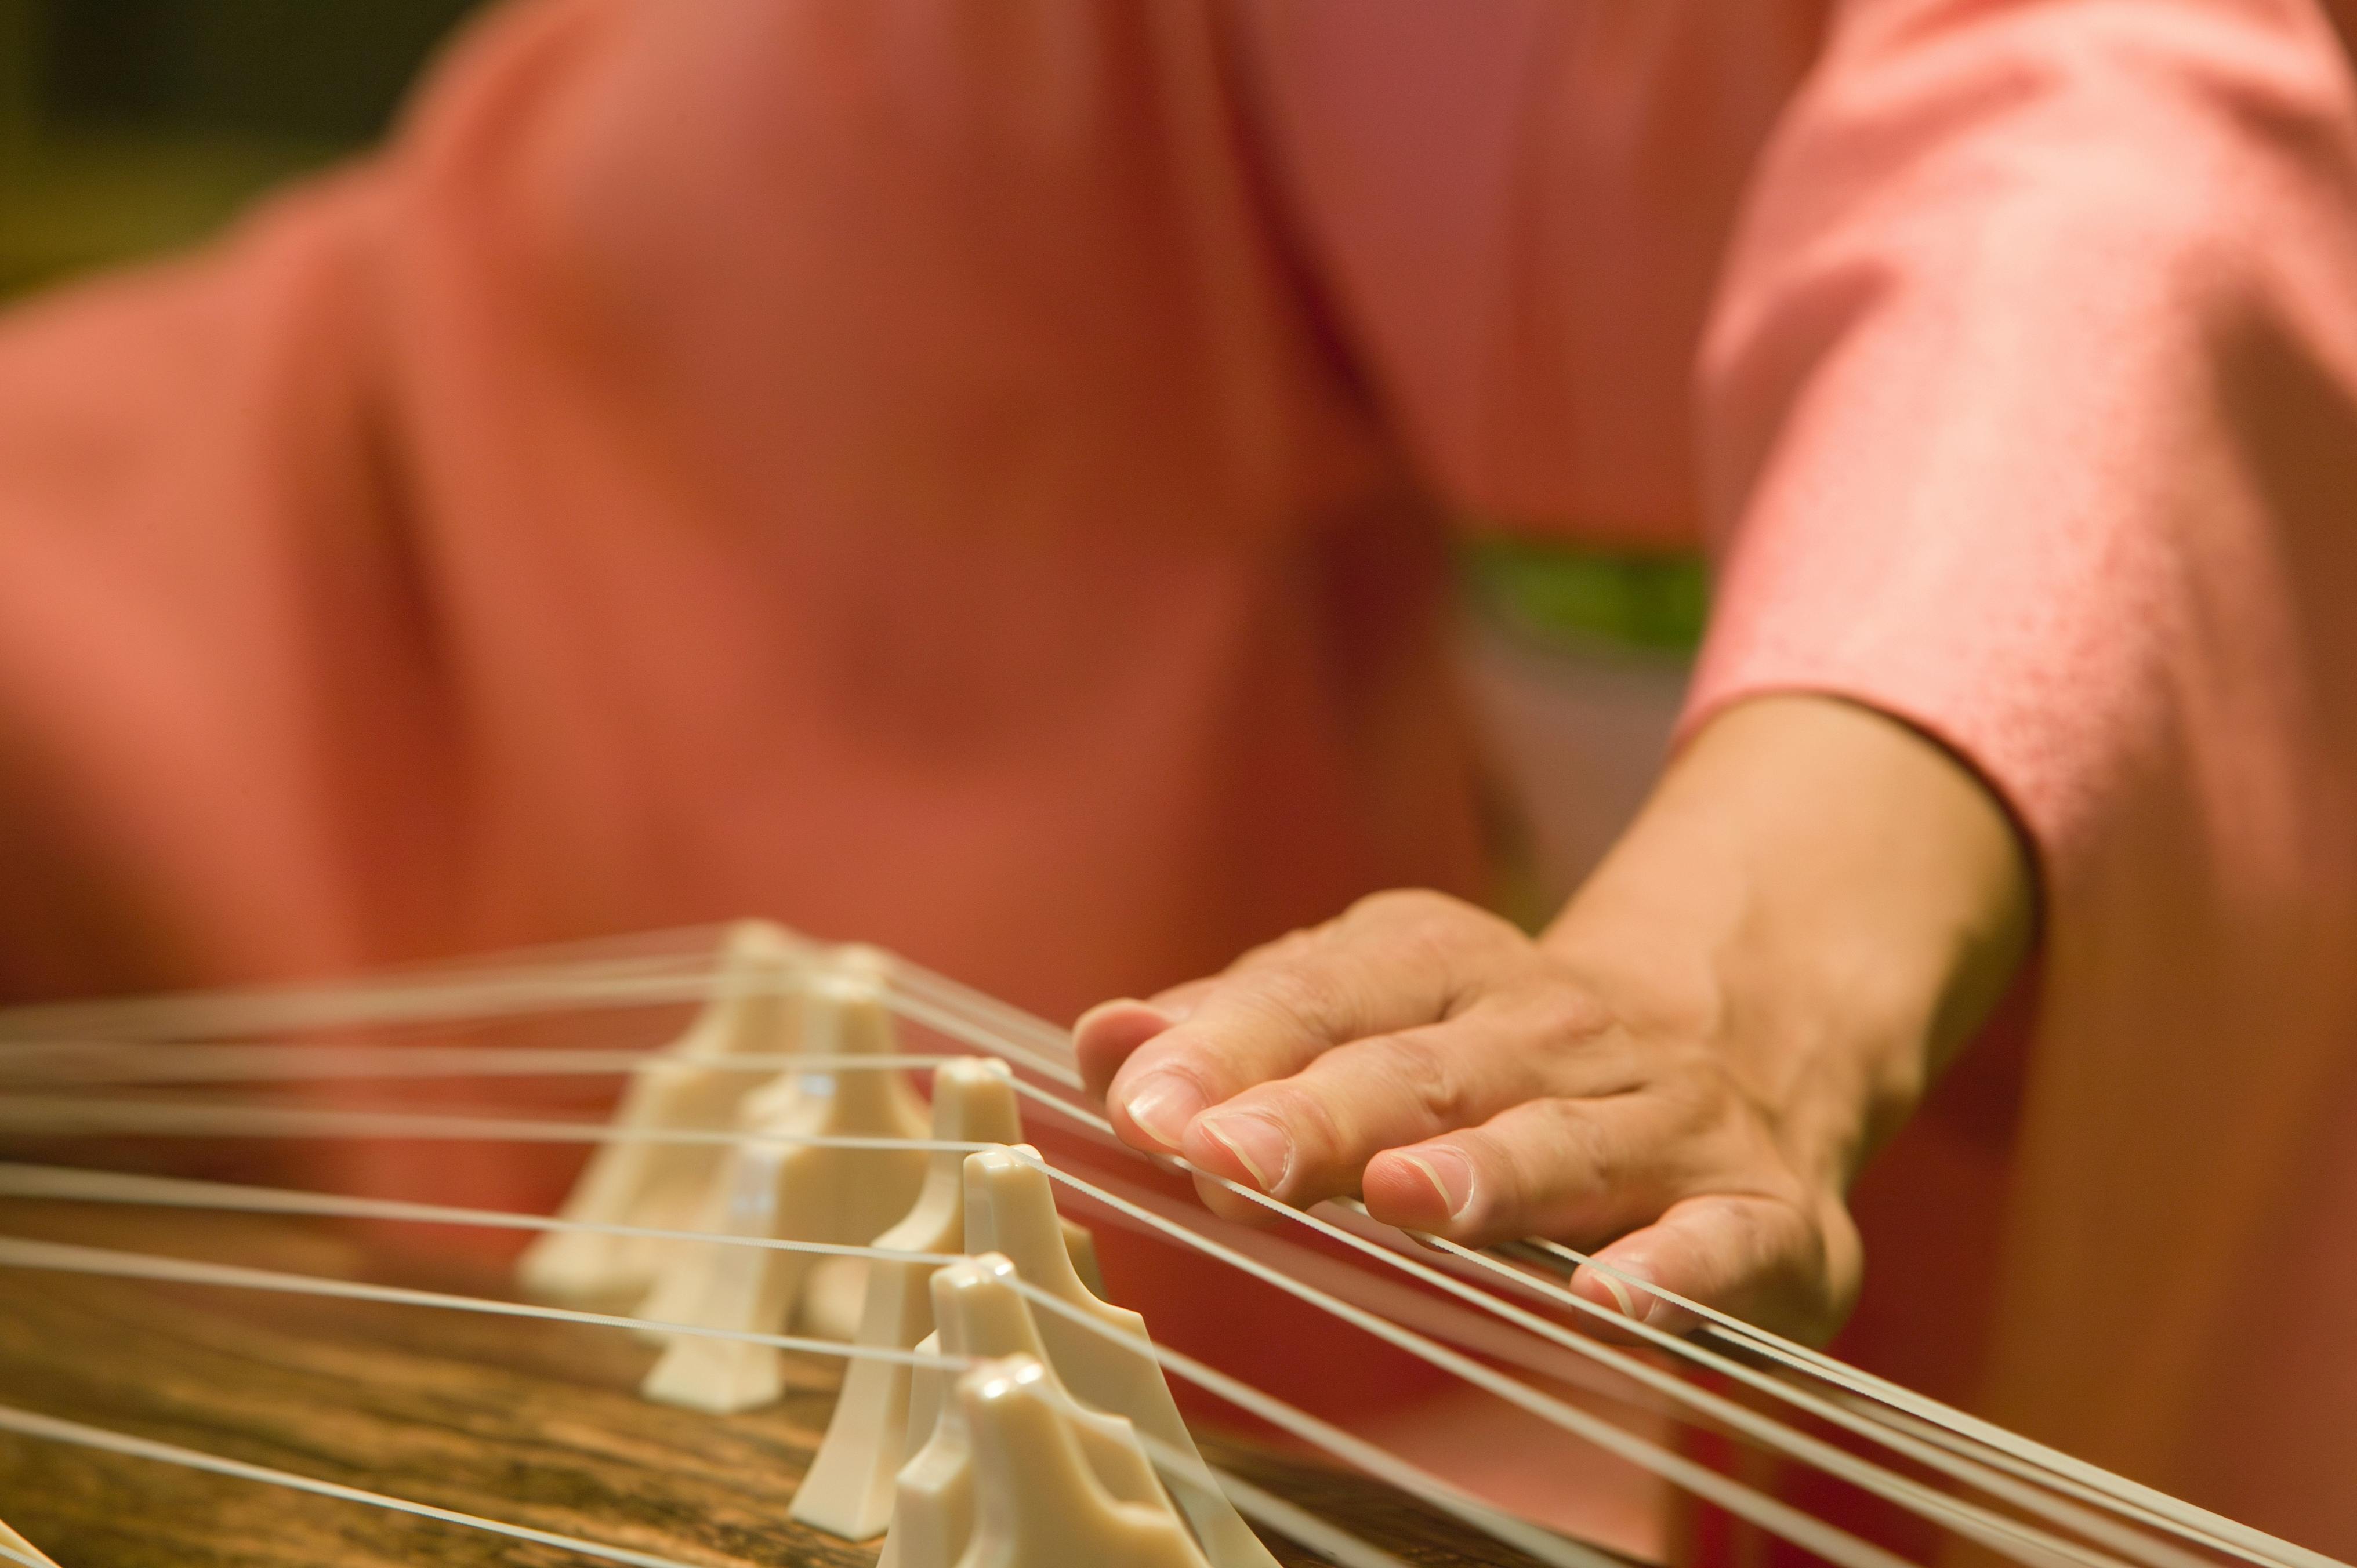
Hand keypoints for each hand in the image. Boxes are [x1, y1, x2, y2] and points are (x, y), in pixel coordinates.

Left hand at [1075, 696, 2031, 1343]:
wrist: (1757, 1032)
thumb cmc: (1505, 1048)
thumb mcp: (1377, 1004)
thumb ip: (1240, 1028)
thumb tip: (1103, 1042)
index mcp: (1444, 969)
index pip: (1323, 994)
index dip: (1232, 1045)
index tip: (1144, 1106)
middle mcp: (1552, 1030)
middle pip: (1425, 1067)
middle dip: (1324, 1111)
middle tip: (1229, 1156)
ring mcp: (1662, 1116)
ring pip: (1564, 1139)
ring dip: (1485, 1169)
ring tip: (1401, 1198)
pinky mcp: (1759, 1207)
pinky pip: (1718, 1238)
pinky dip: (1673, 1270)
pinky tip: (1613, 1304)